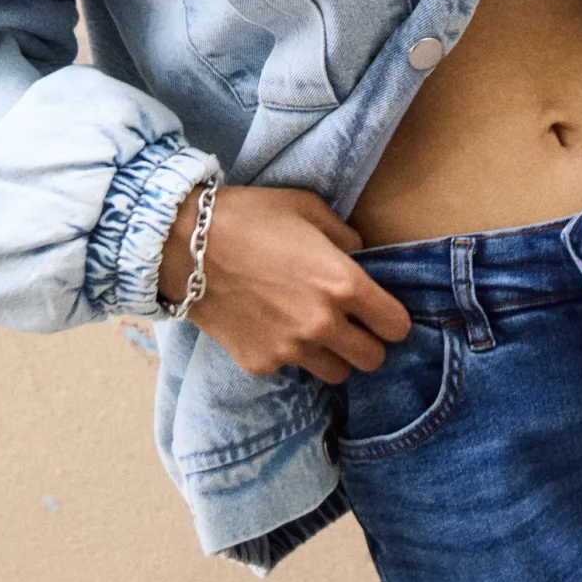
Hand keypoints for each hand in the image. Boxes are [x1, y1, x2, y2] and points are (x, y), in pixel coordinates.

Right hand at [157, 184, 411, 381]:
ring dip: (332, 355)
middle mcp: (322, 325)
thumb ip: (343, 235)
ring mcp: (290, 350)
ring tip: (311, 329)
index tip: (381, 312)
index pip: (396, 326)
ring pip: (336, 373)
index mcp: (342, 285)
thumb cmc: (249, 217)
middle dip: (368, 342)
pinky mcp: (260, 363)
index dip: (393, 319)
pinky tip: (269, 325)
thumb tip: (359, 254)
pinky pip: (290, 369)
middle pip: (372, 359)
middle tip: (350, 324)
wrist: (185, 246)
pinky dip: (288, 354)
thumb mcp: (306, 208)